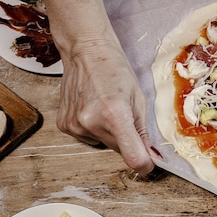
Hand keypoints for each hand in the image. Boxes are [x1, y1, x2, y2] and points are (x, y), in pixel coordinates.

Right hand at [56, 39, 155, 174]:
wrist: (85, 52)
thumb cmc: (115, 70)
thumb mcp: (138, 99)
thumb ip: (144, 132)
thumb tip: (151, 158)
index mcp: (115, 114)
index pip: (133, 157)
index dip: (144, 164)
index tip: (149, 163)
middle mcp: (91, 122)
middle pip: (119, 150)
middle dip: (127, 140)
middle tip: (125, 116)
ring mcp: (75, 125)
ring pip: (104, 144)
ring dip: (110, 133)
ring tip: (106, 107)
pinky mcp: (64, 126)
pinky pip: (89, 138)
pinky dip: (94, 129)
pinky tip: (93, 109)